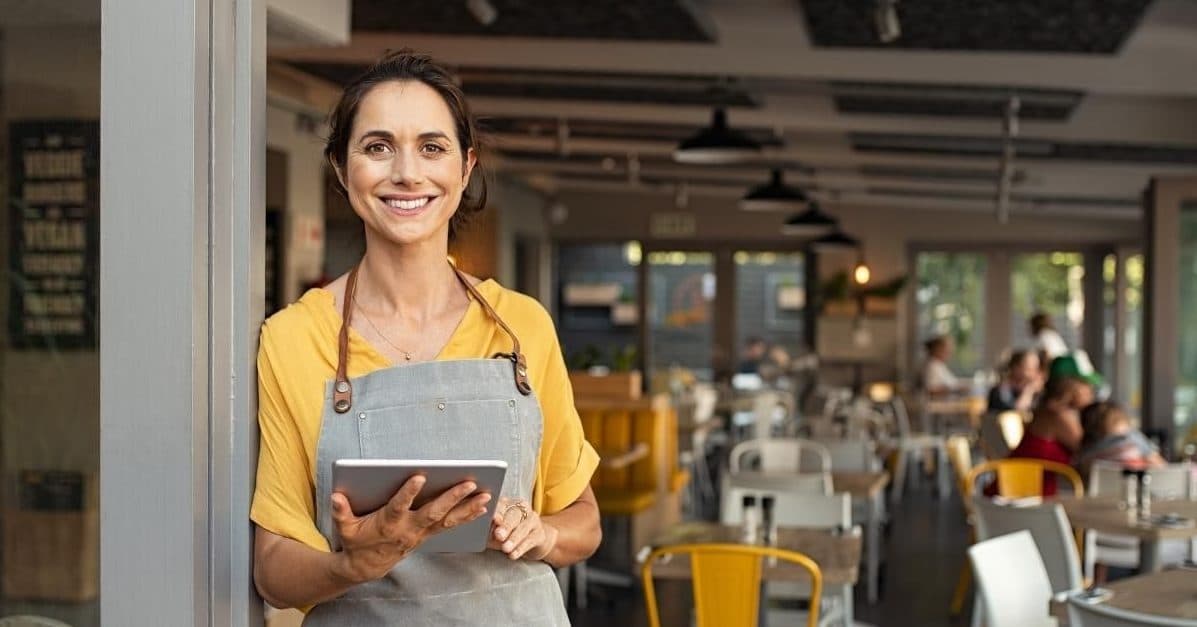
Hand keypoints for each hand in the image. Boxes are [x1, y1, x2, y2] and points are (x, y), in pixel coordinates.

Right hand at [330, 475, 491, 583]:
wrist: (367, 566)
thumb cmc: (356, 541)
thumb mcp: (344, 527)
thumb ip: (341, 511)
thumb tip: (336, 496)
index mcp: (388, 523)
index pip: (399, 506)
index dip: (408, 493)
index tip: (419, 477)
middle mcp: (408, 528)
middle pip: (433, 512)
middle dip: (452, 497)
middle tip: (469, 483)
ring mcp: (421, 533)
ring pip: (448, 519)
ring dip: (468, 507)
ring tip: (486, 495)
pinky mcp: (428, 534)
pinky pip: (451, 525)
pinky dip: (467, 516)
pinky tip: (482, 506)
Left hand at [489, 497, 557, 560]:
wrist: (532, 540)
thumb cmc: (508, 534)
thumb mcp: (496, 531)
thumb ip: (489, 530)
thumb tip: (480, 533)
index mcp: (508, 504)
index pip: (502, 505)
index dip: (498, 512)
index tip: (493, 519)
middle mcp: (522, 509)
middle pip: (514, 515)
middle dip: (506, 526)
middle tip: (498, 535)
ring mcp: (533, 520)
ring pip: (523, 528)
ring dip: (513, 539)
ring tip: (505, 548)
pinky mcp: (540, 533)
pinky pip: (530, 540)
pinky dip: (521, 548)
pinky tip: (513, 554)